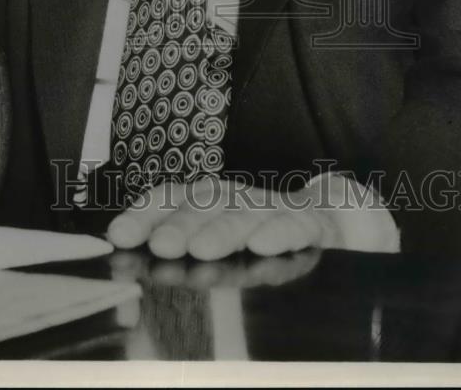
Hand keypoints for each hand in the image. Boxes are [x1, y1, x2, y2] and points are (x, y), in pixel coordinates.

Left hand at [107, 175, 399, 259]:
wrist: (342, 221)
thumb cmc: (270, 239)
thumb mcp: (225, 243)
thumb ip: (184, 253)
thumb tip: (127, 262)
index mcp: (215, 205)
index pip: (175, 198)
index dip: (146, 212)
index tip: (118, 235)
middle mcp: (242, 202)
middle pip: (207, 205)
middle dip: (180, 223)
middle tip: (159, 246)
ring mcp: (278, 211)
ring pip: (248, 214)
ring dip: (223, 229)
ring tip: (201, 249)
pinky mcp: (317, 226)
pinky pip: (299, 225)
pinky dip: (280, 231)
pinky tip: (263, 244)